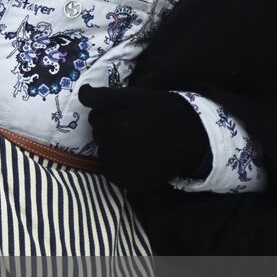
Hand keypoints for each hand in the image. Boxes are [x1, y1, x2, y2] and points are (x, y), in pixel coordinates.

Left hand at [79, 85, 209, 190]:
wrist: (195, 137)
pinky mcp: (131, 183)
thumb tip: (81, 93)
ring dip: (113, 148)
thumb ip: (104, 96)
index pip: (95, 117)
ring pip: (104, 154)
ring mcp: (124, 169)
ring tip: (137, 144)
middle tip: (135, 128)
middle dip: (110, 130)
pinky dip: (120, 166)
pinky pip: (113, 173)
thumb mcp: (136, 96)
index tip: (127, 113)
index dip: (109, 113)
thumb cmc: (163, 111)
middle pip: (99, 136)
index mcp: (117, 124)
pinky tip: (137, 158)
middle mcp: (118, 148)